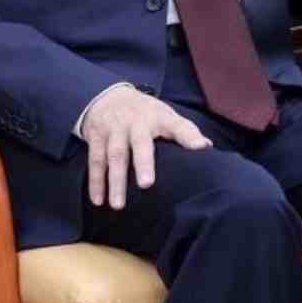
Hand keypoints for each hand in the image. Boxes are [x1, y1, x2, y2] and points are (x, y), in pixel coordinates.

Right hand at [78, 84, 211, 209]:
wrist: (108, 97)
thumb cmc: (145, 113)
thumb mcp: (165, 115)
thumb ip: (185, 131)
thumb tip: (206, 147)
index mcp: (158, 117)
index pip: (177, 125)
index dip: (188, 135)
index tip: (200, 147)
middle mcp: (135, 122)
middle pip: (139, 143)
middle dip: (143, 163)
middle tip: (147, 185)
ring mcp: (114, 130)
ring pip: (114, 156)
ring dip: (115, 181)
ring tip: (118, 205)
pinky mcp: (97, 138)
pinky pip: (95, 161)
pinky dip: (95, 182)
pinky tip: (98, 200)